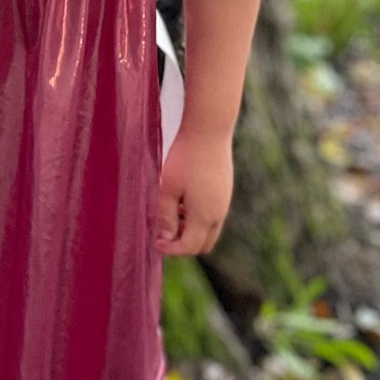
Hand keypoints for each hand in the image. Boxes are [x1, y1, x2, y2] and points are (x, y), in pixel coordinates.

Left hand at [155, 125, 232, 254]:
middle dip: (182, 244)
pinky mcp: (225, 191)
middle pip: (203, 244)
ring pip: (209, 231)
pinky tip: (183, 201)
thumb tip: (166, 238)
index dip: (171, 249)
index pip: (189, 247)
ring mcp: (224, 202)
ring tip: (171, 214)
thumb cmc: (185, 158)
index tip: (154, 241)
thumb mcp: (168, 188)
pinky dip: (198, 218)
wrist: (209, 130)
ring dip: (190, 230)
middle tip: (163, 233)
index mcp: (205, 216)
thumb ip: (166, 216)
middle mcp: (219, 213)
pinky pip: (213, 216)